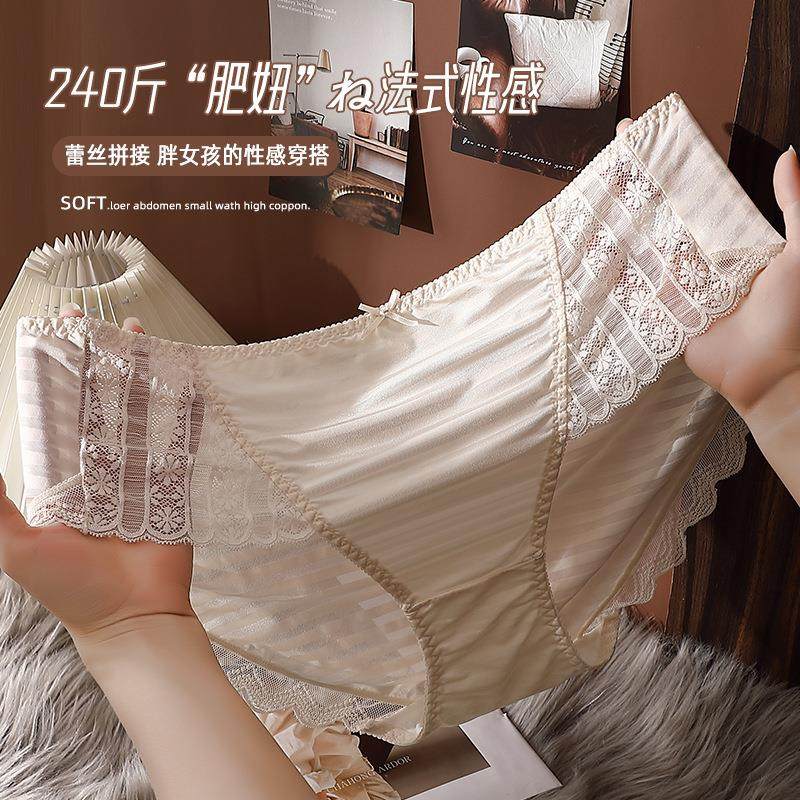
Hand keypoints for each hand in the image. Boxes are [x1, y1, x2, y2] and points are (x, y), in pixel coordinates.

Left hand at [0, 306, 193, 646]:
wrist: (133, 618)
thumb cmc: (70, 587)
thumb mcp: (16, 546)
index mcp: (63, 476)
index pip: (60, 408)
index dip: (60, 369)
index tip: (59, 331)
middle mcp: (102, 467)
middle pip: (104, 399)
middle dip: (102, 358)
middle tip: (104, 320)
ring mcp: (142, 473)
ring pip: (143, 410)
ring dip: (144, 372)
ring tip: (144, 336)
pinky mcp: (176, 484)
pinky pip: (182, 438)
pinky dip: (186, 408)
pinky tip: (188, 379)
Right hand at [617, 119, 799, 415]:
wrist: (768, 373)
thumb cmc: (789, 313)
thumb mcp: (799, 253)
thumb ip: (794, 206)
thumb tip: (788, 153)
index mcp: (734, 237)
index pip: (700, 192)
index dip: (677, 164)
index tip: (653, 135)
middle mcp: (703, 256)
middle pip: (667, 215)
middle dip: (641, 188)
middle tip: (612, 159)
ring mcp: (679, 284)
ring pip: (647, 247)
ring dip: (623, 225)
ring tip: (595, 197)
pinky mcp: (663, 311)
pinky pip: (639, 287)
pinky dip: (618, 272)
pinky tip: (594, 251)